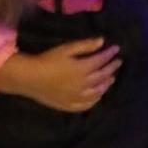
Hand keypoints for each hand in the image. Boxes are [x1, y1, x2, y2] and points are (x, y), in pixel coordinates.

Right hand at [0, 37, 120, 111]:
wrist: (29, 78)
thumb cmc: (48, 60)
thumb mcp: (67, 49)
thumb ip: (85, 46)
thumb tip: (102, 41)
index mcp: (82, 69)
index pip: (101, 61)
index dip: (110, 54)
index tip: (116, 49)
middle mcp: (83, 85)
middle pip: (102, 76)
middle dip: (112, 68)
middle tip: (118, 62)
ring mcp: (76, 97)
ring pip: (97, 92)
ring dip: (106, 84)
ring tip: (111, 78)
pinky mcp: (68, 105)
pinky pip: (86, 105)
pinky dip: (95, 100)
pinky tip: (98, 96)